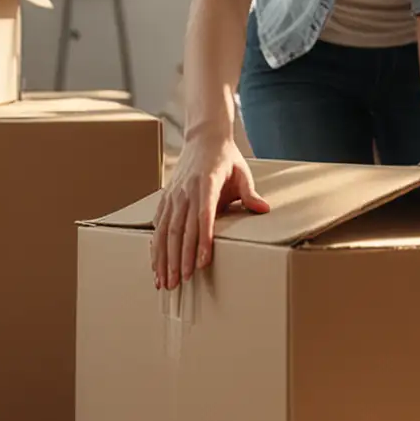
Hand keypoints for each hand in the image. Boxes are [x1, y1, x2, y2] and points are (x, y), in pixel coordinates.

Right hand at [150, 133, 269, 290]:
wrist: (204, 138)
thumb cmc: (226, 158)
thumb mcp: (242, 172)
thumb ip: (250, 193)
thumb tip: (264, 209)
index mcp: (206, 184)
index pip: (203, 217)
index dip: (202, 241)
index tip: (202, 263)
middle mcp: (186, 192)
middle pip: (181, 230)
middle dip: (179, 259)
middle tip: (180, 282)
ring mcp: (173, 196)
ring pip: (165, 231)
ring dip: (164, 258)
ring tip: (164, 282)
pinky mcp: (166, 199)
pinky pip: (158, 226)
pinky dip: (155, 247)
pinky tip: (155, 265)